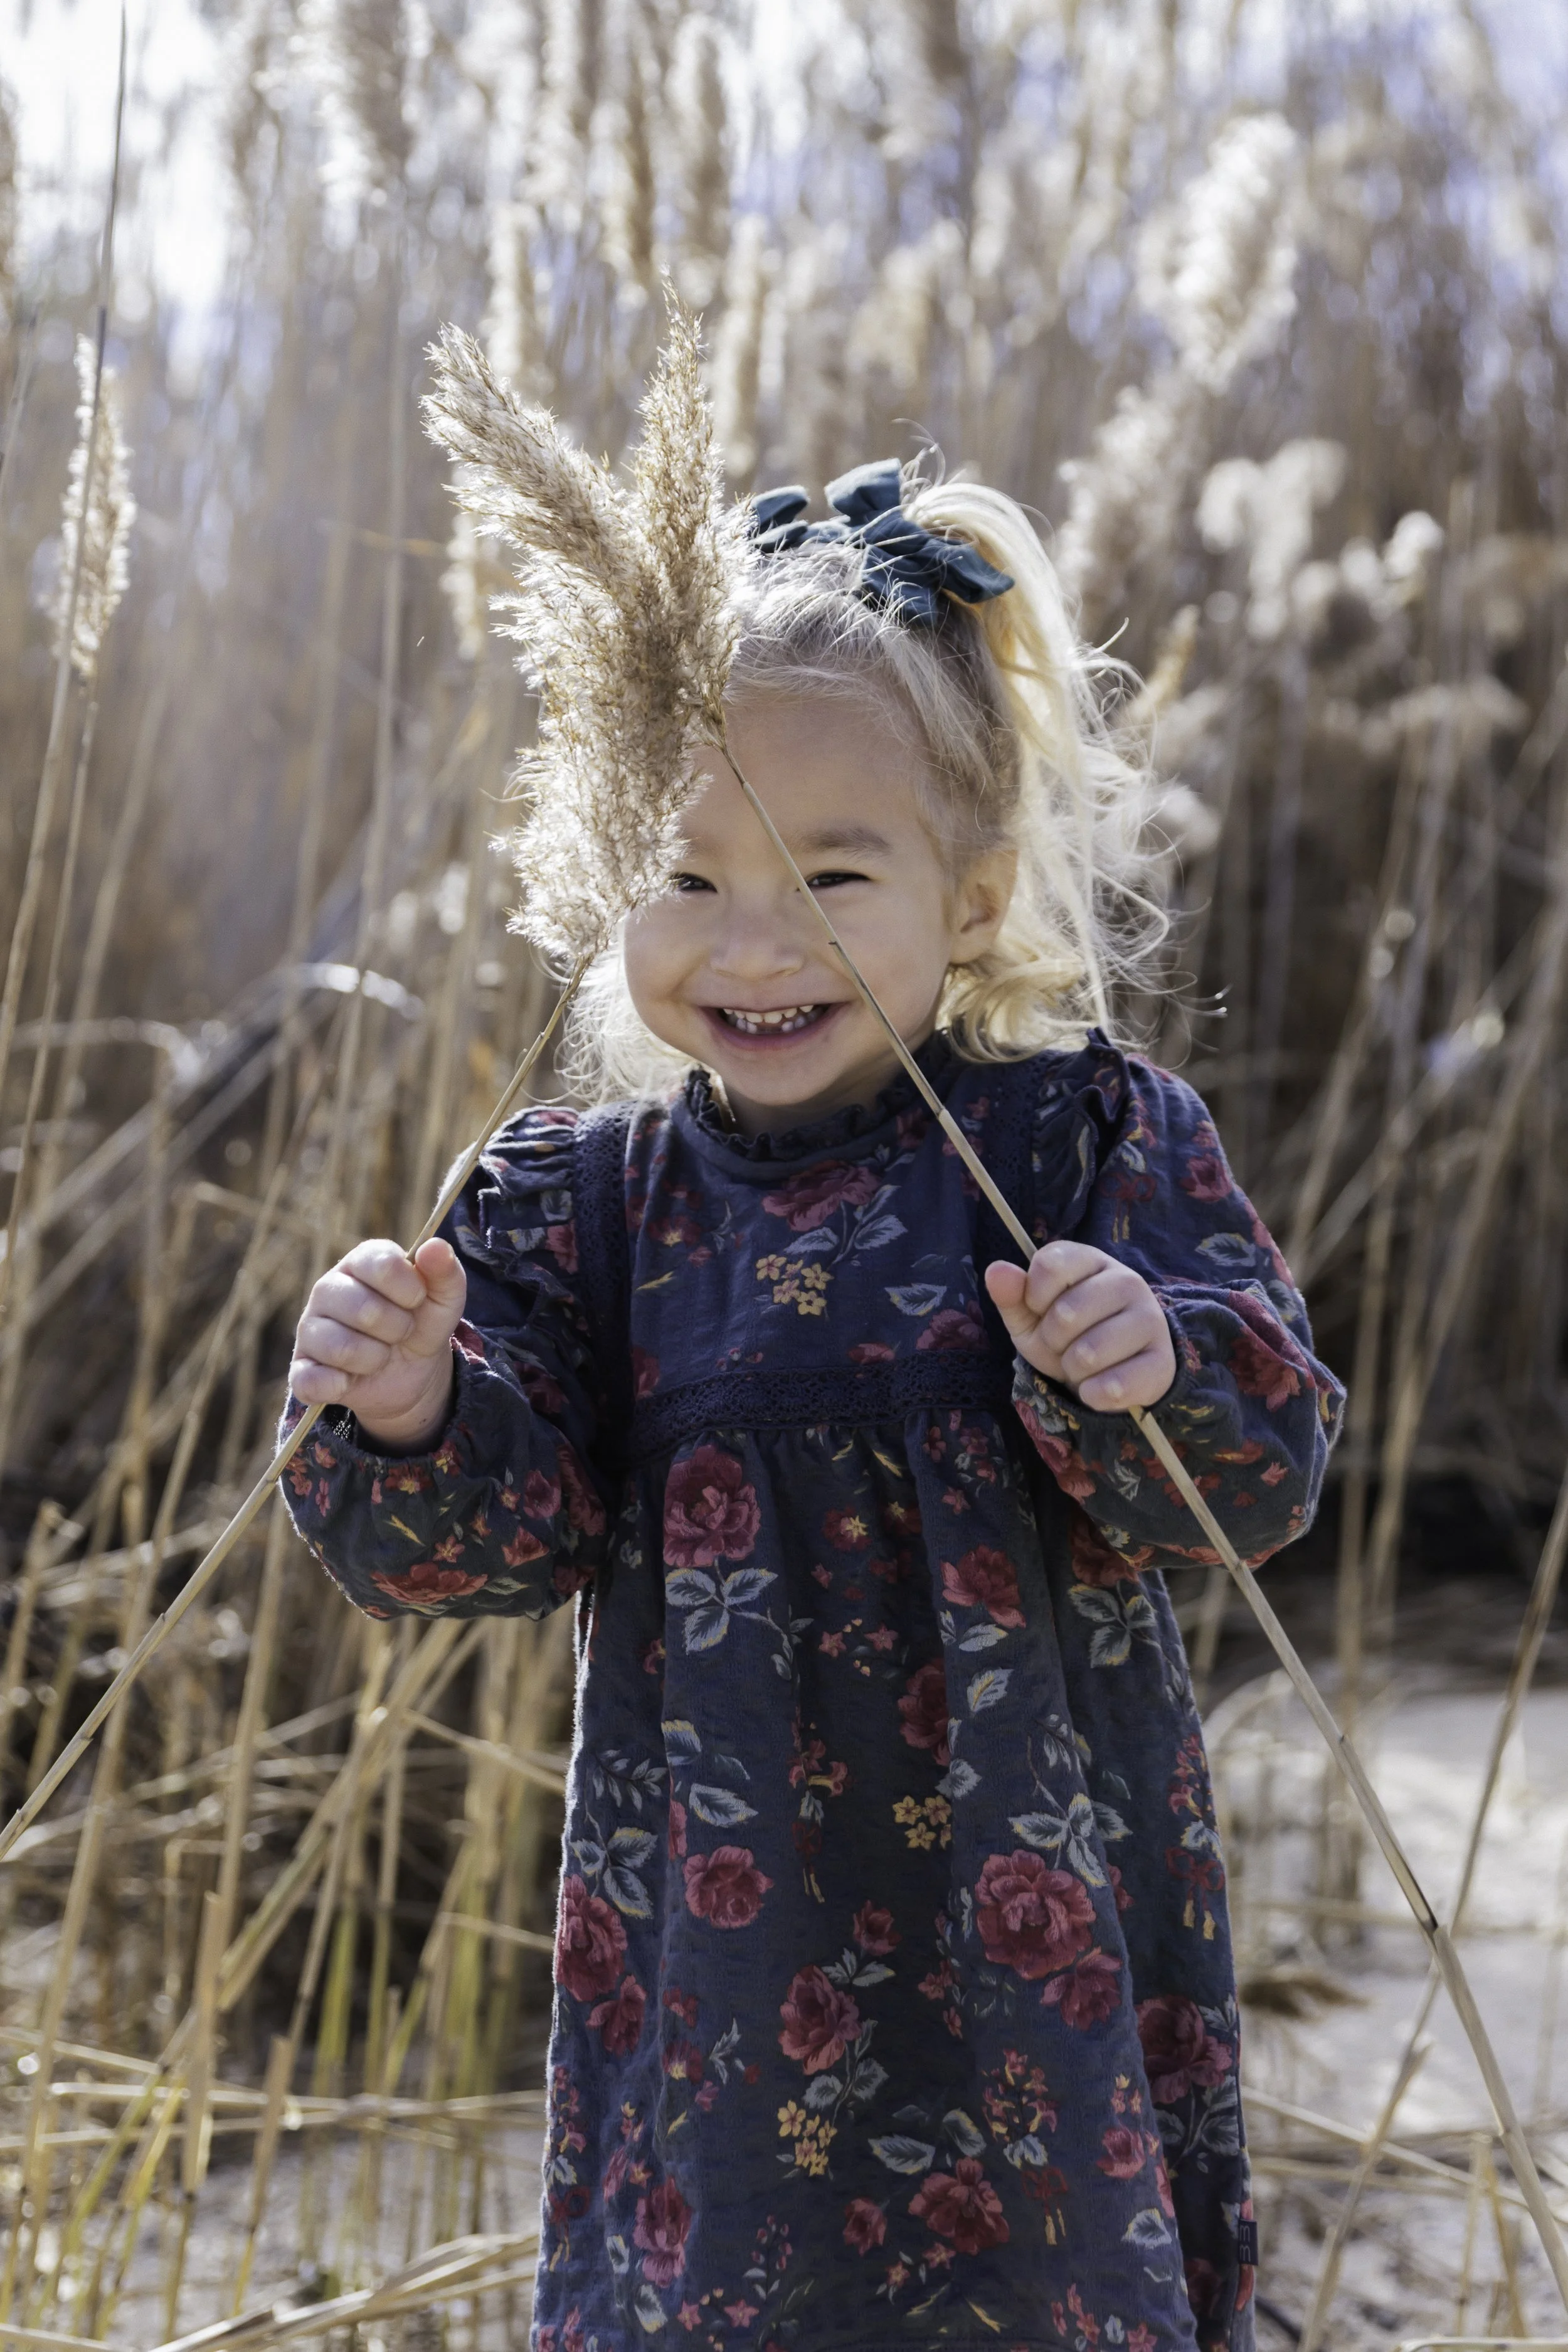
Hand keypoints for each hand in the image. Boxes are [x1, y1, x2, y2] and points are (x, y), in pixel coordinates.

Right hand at [289, 1238, 466, 1449]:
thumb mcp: (445, 1300)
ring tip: (380, 1353)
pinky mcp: (302, 1367)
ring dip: (376, 1358)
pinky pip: (310, 1380)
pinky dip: (335, 1385)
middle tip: (400, 1332)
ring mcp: (310, 1328)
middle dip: (398, 1329)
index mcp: (361, 1261)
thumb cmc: (422, 1322)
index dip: (411, 1292)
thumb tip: (435, 1246)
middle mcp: (327, 1288)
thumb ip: (446, 1272)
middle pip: (365, 1310)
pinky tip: (349, 1381)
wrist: (412, 1372)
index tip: (416, 1301)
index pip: (384, 1265)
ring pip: (342, 1348)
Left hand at [984, 1241, 1174, 1412]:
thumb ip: (1011, 1294)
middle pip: (1066, 1312)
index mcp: (1091, 1260)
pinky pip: (1114, 1386)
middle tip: (1065, 1343)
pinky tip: (1098, 1387)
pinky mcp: (1163, 1361)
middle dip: (1052, 1339)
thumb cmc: (1065, 1337)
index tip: (1041, 1308)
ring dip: (1073, 1369)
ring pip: (1089, 1353)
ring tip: (1083, 1363)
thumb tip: (996, 1270)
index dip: (1034, 1297)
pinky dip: (1093, 1394)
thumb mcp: (1030, 1316)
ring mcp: (1150, 1319)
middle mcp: (1127, 1281)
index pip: (1051, 1265)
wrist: (1110, 1375)